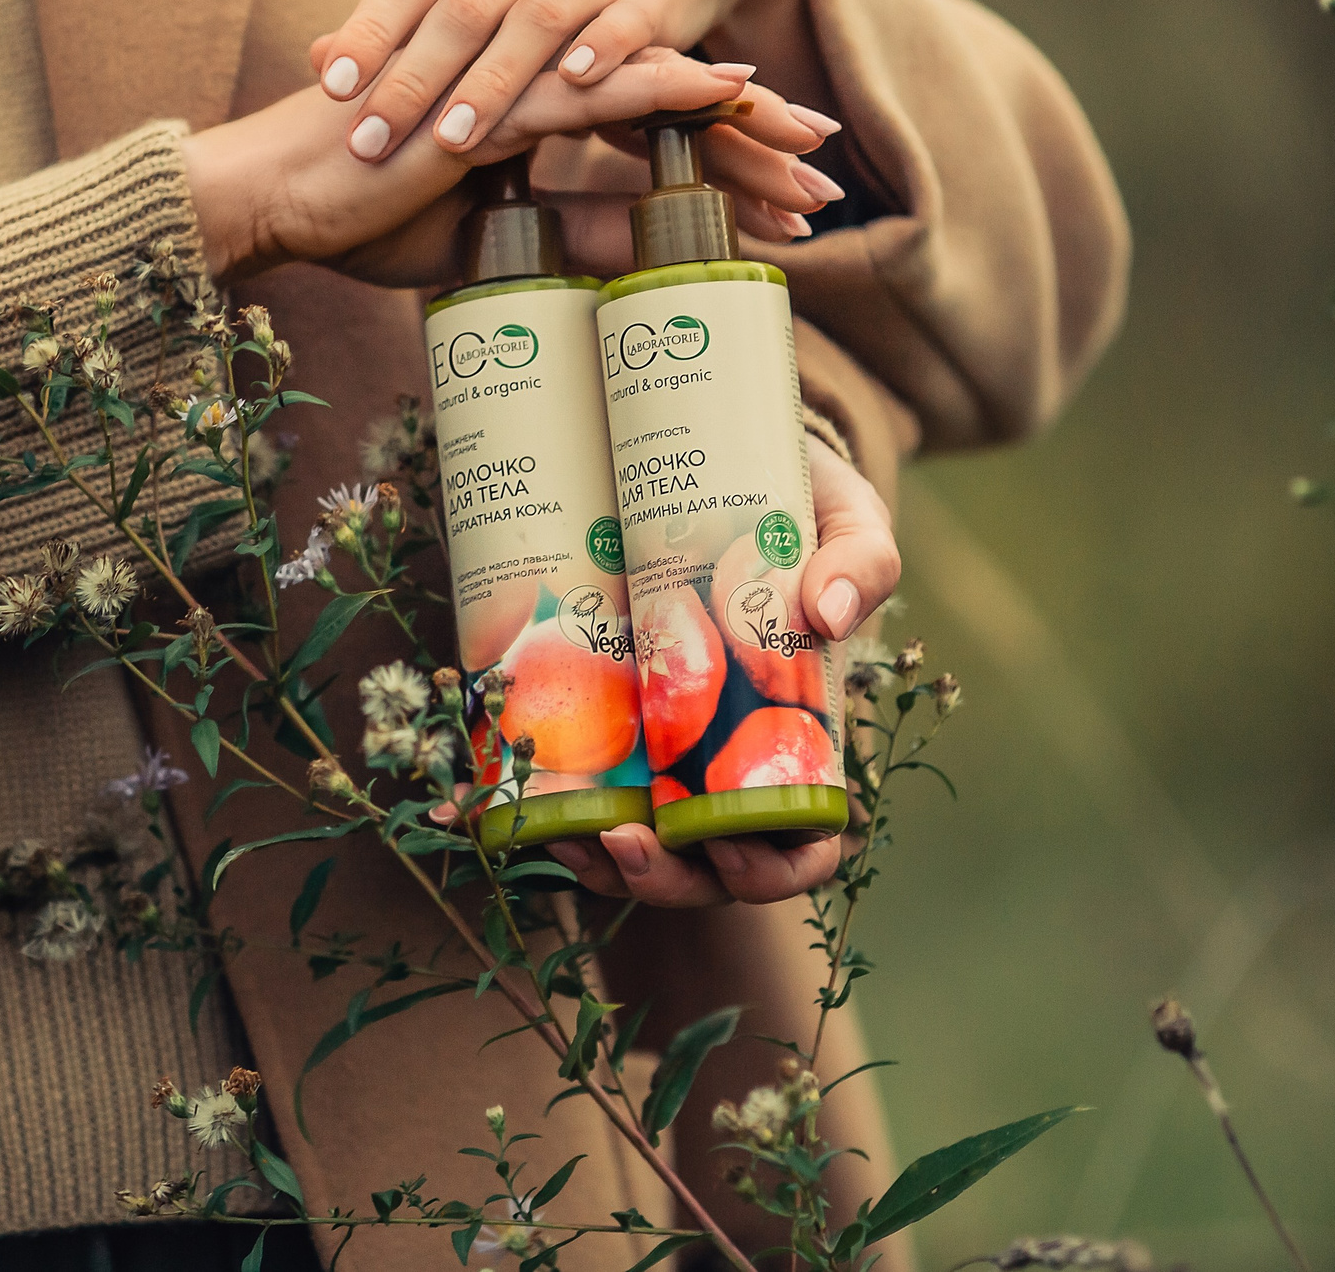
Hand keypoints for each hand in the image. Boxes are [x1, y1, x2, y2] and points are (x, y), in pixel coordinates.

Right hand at [185, 47, 830, 286]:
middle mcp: (541, 84)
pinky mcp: (496, 98)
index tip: (795, 182)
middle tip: (834, 163)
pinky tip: (732, 92)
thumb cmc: (365, 216)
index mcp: (540, 109)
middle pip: (674, 99)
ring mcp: (521, 83)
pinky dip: (670, 90)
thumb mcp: (494, 240)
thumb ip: (571, 234)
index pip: (655, 121)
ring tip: (814, 156)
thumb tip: (644, 265)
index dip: (728, 150)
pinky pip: (598, 88)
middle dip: (760, 137)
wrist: (280, 197)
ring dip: (742, 123)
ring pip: (657, 92)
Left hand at [308, 0, 840, 189]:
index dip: (369, 30)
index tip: (330, 86)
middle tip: (367, 142)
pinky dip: (596, 55)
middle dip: (413, 80)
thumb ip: (408, 5)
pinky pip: (621, 26)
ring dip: (492, 84)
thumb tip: (314, 59)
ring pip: (535, 23)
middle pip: (463, 10)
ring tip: (449, 142)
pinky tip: (566, 90)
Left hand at [545, 444, 899, 906]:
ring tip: (548, 831)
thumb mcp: (850, 522)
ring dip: (583, 861)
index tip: (722, 846)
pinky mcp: (587, 704)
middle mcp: (721, 759)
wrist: (717, 455)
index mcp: (799, 743)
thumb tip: (828, 613)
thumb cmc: (804, 506)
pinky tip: (474, 799)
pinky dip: (517, 799)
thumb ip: (861, 559)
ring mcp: (650, 739)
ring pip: (624, 843)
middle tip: (621, 842)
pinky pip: (557, 774)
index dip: (765, 872)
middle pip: (700, 867)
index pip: (794, 849)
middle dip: (659, 879)